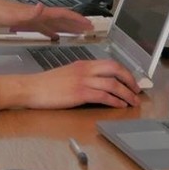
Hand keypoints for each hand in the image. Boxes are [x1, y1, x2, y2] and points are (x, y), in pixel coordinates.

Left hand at [0, 0, 92, 36]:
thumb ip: (30, 12)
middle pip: (62, 18)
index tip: (88, 24)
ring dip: (67, 28)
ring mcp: (33, 18)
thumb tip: (43, 7)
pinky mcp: (26, 23)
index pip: (62, 14)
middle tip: (90, 29)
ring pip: (54, 23)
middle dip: (76, 23)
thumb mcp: (14, 14)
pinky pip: (44, 28)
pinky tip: (54, 37)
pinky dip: (52, 32)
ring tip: (78, 33)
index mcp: (39, 12)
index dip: (76, 19)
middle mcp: (38, 13)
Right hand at [0, 59, 142, 109]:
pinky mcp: (80, 93)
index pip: (110, 63)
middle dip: (130, 79)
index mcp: (83, 64)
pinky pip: (103, 96)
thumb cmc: (46, 84)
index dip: (124, 71)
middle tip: (137, 90)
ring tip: (133, 102)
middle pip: (115, 69)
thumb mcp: (67, 74)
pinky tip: (120, 106)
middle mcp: (85, 70)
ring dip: (126, 93)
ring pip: (112, 84)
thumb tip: (98, 83)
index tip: (131, 80)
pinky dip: (115, 101)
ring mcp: (83, 81)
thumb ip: (83, 75)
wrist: (31, 88)